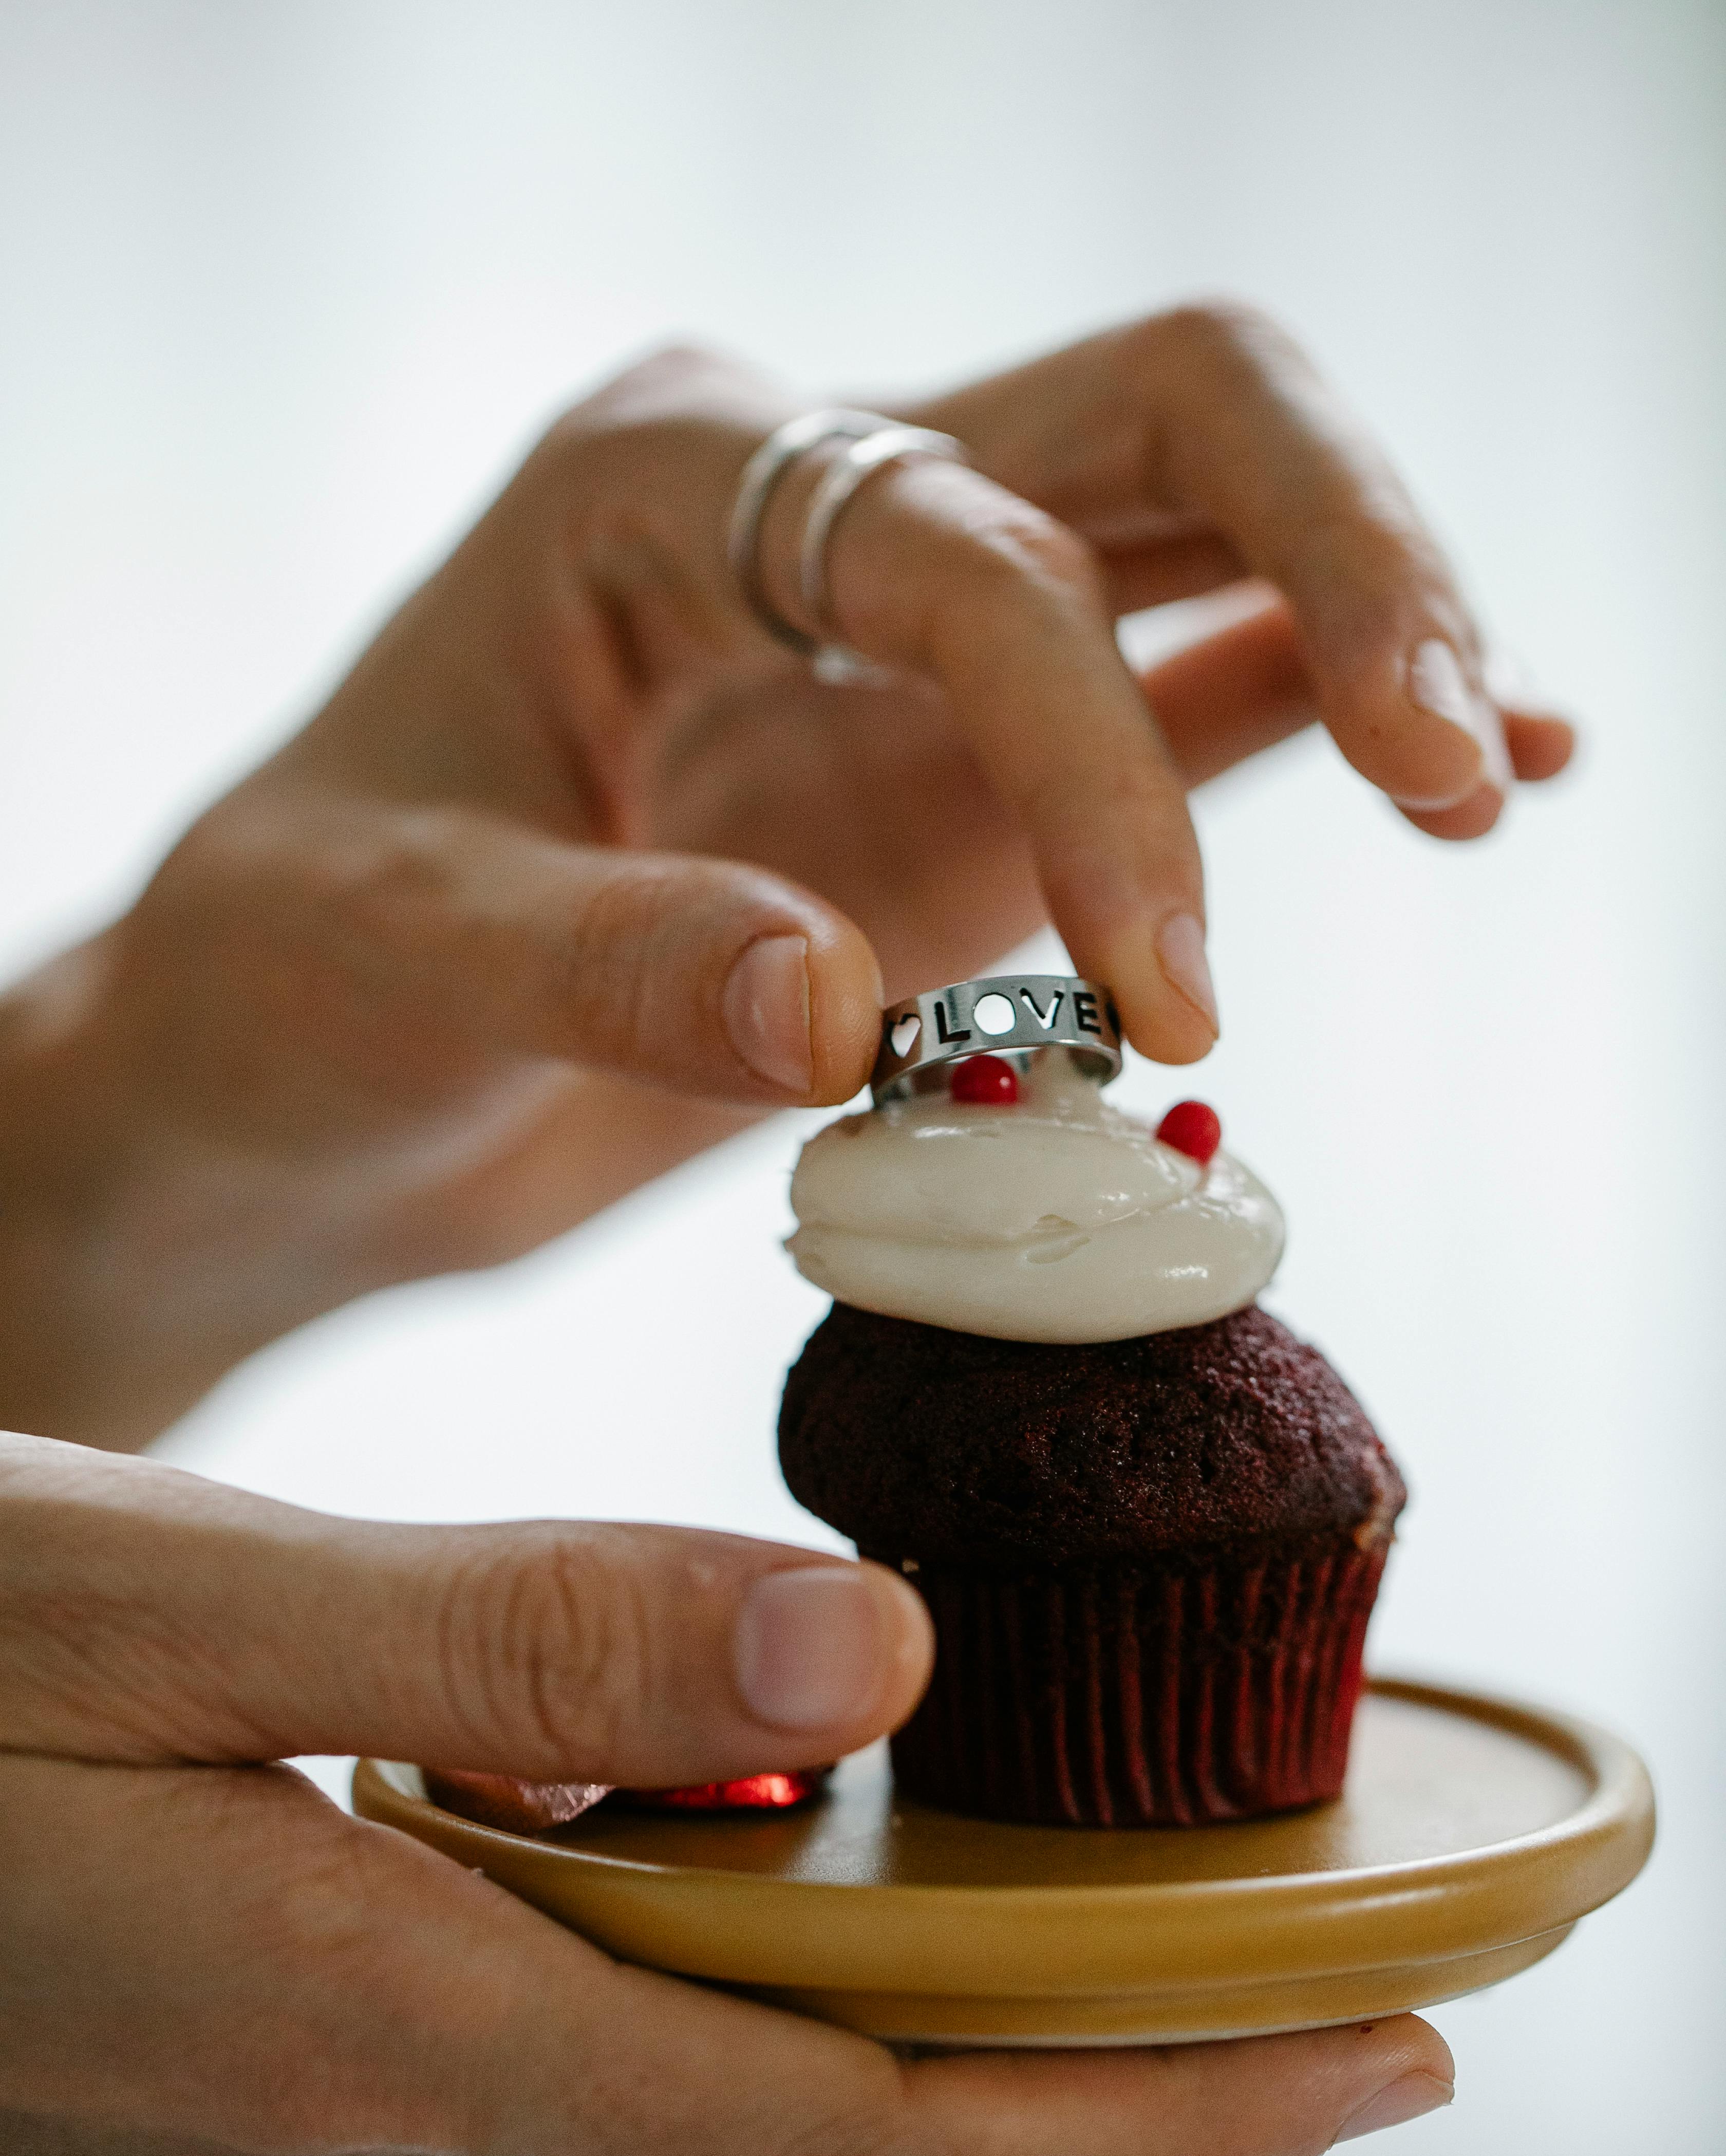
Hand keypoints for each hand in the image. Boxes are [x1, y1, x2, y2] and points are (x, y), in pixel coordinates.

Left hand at [0, 311, 1571, 1447]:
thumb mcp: (386, 950)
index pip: (971, 549)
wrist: (302, 1059)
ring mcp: (924, 637)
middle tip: (1450, 763)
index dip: (1097, 758)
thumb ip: (595, 962)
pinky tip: (1492, 763)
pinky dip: (1343, 708)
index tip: (1163, 988)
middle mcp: (824, 509)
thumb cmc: (298, 972)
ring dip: (1382, 625)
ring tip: (1489, 779)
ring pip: (1223, 523)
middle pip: (1170, 411)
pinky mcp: (981, 767)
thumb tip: (834, 1011)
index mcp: (667, 475)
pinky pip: (1209, 685)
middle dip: (1344, 556)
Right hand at [0, 1436, 1451, 2155]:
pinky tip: (766, 1849)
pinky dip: (724, 1971)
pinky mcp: (281, 2085)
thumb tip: (866, 1658)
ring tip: (1095, 1889)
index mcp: (381, 2025)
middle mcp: (380, 2140)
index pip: (868, 2152)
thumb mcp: (171, 1603)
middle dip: (1097, 2083)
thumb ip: (515, 1645)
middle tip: (1321, 1974)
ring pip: (697, 2085)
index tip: (1384, 2066)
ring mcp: (323, 2143)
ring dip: (909, 2010)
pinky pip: (571, 2045)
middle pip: (824, 2138)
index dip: (1157, 2132)